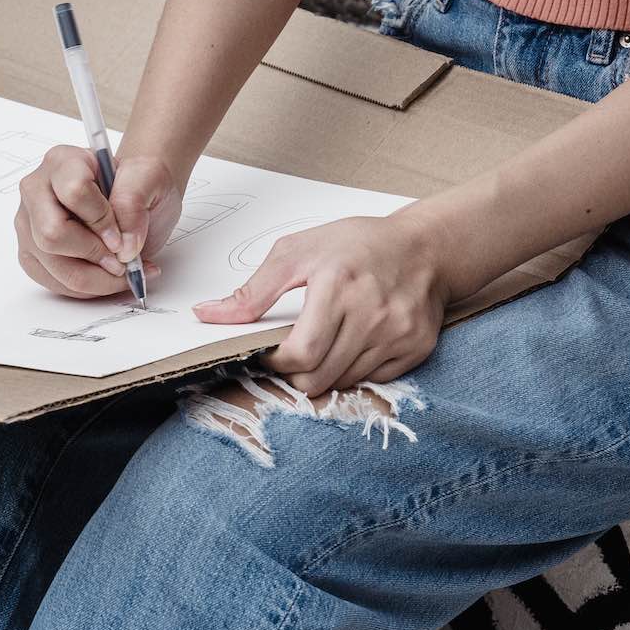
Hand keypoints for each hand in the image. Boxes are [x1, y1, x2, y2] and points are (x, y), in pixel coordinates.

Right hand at [15, 148, 182, 298]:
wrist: (134, 195)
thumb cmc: (137, 183)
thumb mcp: (150, 177)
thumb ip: (134, 201)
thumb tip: (123, 246)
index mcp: (63, 161)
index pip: (74, 192)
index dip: (102, 221)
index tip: (123, 236)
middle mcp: (36, 191)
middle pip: (52, 235)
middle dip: (94, 256)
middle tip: (121, 260)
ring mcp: (29, 224)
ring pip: (54, 265)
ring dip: (96, 279)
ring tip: (122, 272)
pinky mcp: (31, 253)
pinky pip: (54, 283)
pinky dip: (87, 288)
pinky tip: (107, 276)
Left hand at [193, 207, 462, 395]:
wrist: (424, 248)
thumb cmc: (357, 245)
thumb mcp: (297, 252)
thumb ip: (252, 291)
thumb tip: (204, 315)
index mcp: (338, 285)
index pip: (299, 354)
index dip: (275, 361)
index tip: (269, 351)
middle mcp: (372, 313)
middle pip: (318, 378)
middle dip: (295, 373)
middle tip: (293, 352)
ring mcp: (398, 334)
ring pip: (343, 384)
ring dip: (324, 372)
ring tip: (325, 343)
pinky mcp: (416, 348)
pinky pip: (373, 380)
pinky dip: (355, 370)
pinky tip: (354, 343)